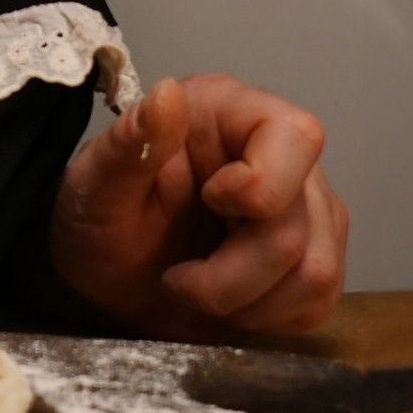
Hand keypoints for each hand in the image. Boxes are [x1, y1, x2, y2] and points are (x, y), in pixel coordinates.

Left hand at [52, 73, 347, 338]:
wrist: (110, 283)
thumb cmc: (101, 224)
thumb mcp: (94, 186)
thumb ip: (130, 142)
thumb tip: (167, 93)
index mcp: (228, 112)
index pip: (297, 135)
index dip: (258, 185)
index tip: (204, 202)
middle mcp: (284, 156)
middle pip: (298, 225)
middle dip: (228, 274)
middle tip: (176, 277)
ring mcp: (310, 210)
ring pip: (315, 272)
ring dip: (245, 301)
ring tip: (197, 288)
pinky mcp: (317, 260)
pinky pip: (318, 304)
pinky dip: (265, 319)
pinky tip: (226, 303)